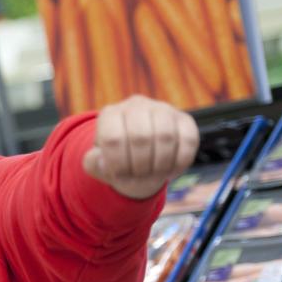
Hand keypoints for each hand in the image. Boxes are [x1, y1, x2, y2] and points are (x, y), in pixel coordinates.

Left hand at [83, 95, 198, 199]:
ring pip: (166, 137)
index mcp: (110, 115)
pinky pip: (188, 140)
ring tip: (153, 174)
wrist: (140, 156)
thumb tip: (102, 160)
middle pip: (141, 137)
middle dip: (140, 165)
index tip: (119, 175)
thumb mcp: (98, 164)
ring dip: (159, 164)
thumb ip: (92, 163)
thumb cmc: (117, 160)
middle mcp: (136, 105)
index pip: (113, 138)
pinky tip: (170, 172)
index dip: (118, 164)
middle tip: (138, 175)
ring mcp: (162, 109)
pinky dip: (179, 162)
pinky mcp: (184, 120)